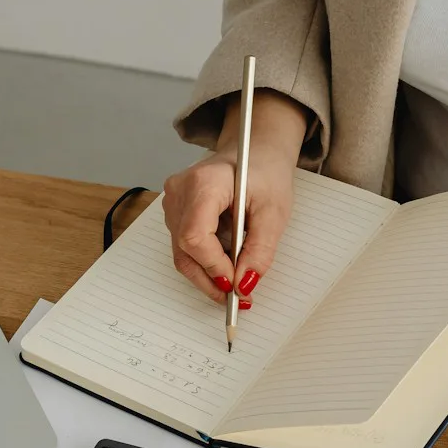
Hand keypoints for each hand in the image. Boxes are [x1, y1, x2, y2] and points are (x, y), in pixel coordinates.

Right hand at [159, 90, 310, 302]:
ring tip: (236, 285)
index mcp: (204, 183)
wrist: (254, 150)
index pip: (195, 236)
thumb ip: (260, 250)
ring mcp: (173, 200)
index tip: (236, 285)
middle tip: (239, 297)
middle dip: (211, 279)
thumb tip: (245, 284)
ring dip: (208, 274)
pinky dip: (205, 262)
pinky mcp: (176, 210)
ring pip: (182, 252)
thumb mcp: (274, 212)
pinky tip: (226, 268)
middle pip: (184, 249)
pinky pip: (185, 246)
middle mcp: (180, 191)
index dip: (214, 267)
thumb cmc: (265, 173)